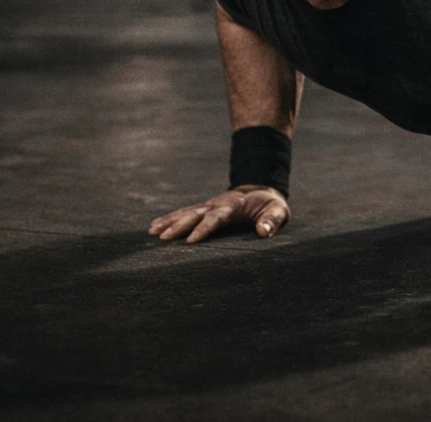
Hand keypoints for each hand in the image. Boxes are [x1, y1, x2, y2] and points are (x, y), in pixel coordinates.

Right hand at [147, 185, 289, 242]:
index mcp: (234, 206)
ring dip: (169, 222)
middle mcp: (217, 204)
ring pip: (186, 212)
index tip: (191, 240)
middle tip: (163, 238)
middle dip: (179, 225)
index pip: (217, 217)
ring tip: (152, 233)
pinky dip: (169, 218)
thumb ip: (272, 221)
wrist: (261, 190)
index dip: (204, 228)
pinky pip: (184, 212)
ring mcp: (209, 205)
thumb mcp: (278, 211)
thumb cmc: (270, 205)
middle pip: (195, 214)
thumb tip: (263, 232)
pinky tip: (154, 227)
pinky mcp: (204, 208)